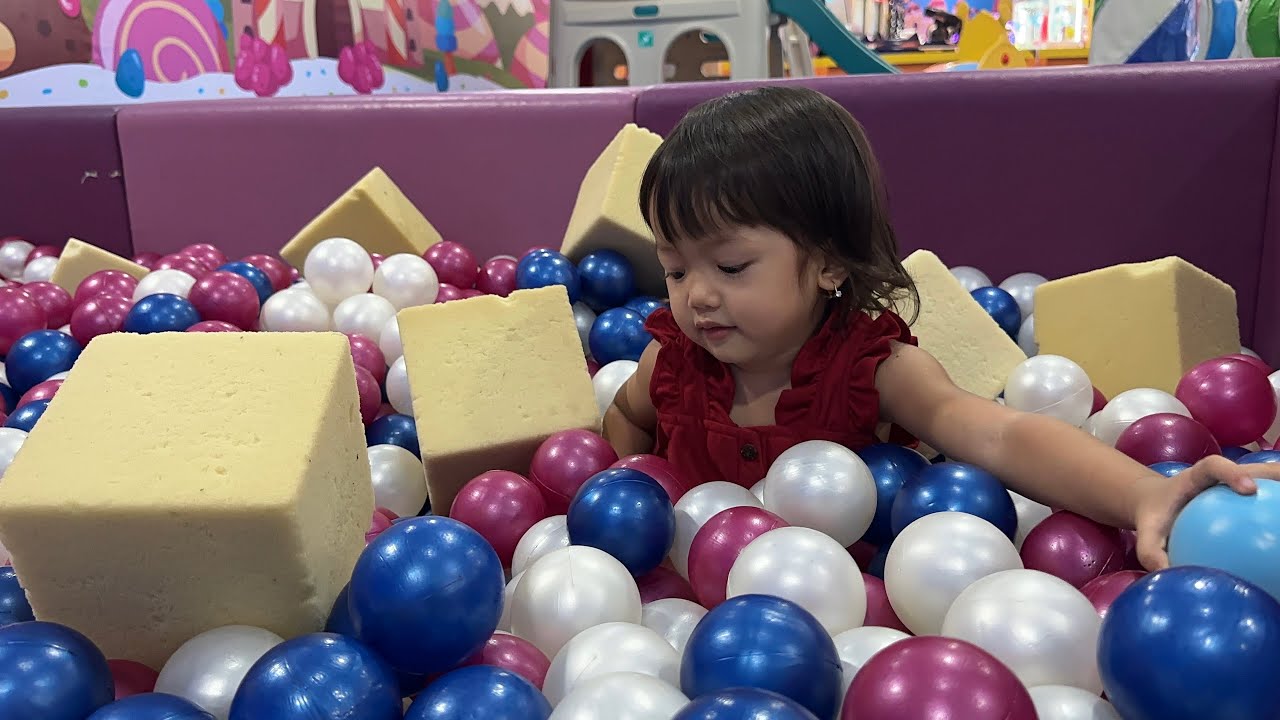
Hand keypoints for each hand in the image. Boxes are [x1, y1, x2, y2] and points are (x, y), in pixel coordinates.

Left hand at [1132, 454, 1277, 570]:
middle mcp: (1223, 477)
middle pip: (1258, 468)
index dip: (1234, 472)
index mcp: (1195, 477)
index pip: (1215, 466)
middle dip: (1275, 475)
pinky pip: (1270, 503)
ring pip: (1270, 480)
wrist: (1158, 506)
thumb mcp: (1146, 533)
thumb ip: (1151, 551)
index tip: (1250, 489)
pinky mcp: (1249, 497)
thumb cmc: (1154, 517)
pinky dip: (1276, 515)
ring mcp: (1239, 484)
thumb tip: (1167, 574)